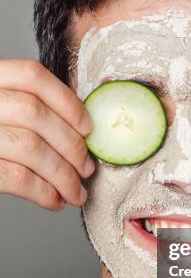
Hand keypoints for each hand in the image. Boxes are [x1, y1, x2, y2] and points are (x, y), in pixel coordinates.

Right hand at [0, 59, 93, 209]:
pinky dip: (43, 192)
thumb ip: (23, 108)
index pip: (31, 76)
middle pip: (35, 114)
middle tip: (87, 168)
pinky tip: (54, 201)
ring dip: (63, 175)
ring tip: (76, 191)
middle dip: (71, 145)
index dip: (66, 101)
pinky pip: (16, 177)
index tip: (87, 127)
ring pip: (30, 147)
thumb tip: (79, 129)